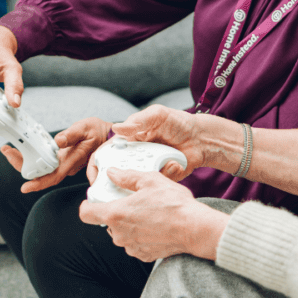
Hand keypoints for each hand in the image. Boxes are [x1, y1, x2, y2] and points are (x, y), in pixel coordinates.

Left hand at [4, 117, 112, 192]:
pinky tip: (24, 148)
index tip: (24, 187)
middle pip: (41, 173)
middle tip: (6, 150)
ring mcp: (64, 164)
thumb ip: (72, 134)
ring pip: (41, 169)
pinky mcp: (62, 159)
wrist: (108, 136)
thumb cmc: (98, 131)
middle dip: (21, 165)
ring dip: (24, 161)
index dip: (38, 183)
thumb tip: (58, 140)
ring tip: (10, 148)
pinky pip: (45, 163)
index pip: (52, 176)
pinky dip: (32, 156)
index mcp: (71, 160)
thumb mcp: (86, 127)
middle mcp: (66, 165)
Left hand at [78, 170, 228, 261]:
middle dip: (117, 211)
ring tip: (149, 212)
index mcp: (116, 214)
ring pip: (122, 232)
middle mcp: (120, 234)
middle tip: (134, 201)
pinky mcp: (143, 255)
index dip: (88, 205)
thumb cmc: (173, 204)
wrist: (194, 229)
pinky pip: (135, 243)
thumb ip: (127, 177)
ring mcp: (131, 247)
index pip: (86, 214)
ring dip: (130, 223)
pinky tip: (156, 225)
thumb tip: (113, 173)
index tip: (95, 200)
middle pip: (107, 222)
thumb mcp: (150, 180)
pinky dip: (141, 234)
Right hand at [108, 105, 223, 176]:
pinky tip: (175, 163)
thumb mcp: (157, 115)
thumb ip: (137, 121)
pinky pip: (157, 182)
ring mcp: (148, 168)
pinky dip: (167, 173)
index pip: (107, 153)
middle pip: (118, 172)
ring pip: (138, 180)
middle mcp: (136, 156)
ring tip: (166, 162)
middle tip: (130, 176)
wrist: (200, 138)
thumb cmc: (178, 122)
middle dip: (119, 178)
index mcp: (130, 140)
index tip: (96, 175)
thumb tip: (117, 128)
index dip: (98, 165)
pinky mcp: (160, 178)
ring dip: (149, 174)